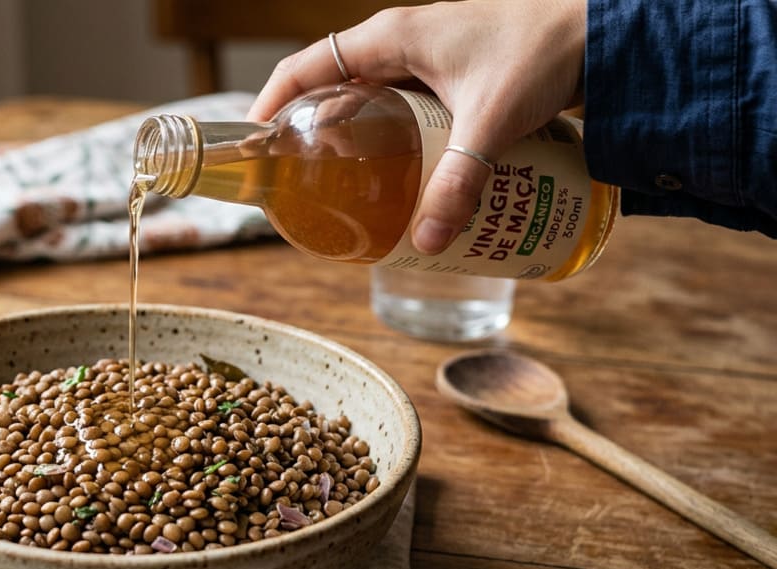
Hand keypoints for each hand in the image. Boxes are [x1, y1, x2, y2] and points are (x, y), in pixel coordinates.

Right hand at [247, 0, 585, 254]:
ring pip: (369, 100)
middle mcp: (402, 42)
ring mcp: (428, 58)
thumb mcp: (493, 121)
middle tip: (301, 184)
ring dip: (352, 140)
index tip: (253, 148)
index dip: (270, 105)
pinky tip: (400, 176)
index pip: (305, 68)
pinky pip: (403, 108)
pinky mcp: (454, 76)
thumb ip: (460, 182)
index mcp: (391, 36)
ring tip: (344, 190)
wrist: (609, 32)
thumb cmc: (547, 51)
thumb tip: (430, 243)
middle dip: (310, 134)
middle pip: (331, 88)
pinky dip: (390, 139)